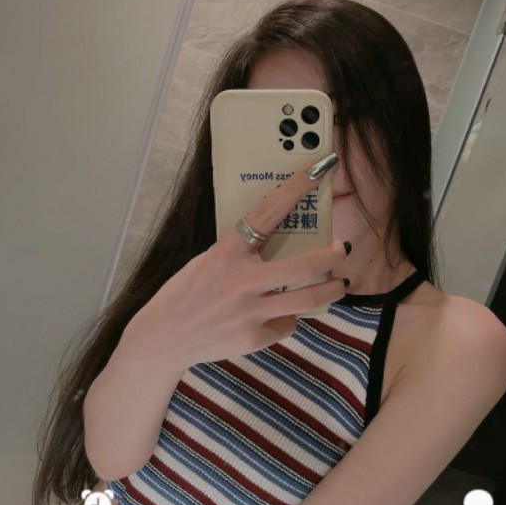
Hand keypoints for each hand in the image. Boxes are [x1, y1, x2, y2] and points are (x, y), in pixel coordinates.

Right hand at [128, 153, 347, 368]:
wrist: (164, 337)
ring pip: (308, 299)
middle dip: (331, 256)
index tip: (321, 167)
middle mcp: (241, 280)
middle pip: (304, 265)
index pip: (268, 212)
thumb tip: (278, 246)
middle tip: (342, 250)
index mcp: (227, 252)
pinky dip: (287, 320)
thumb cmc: (186, 294)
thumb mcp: (207, 262)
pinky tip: (278, 318)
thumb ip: (240, 255)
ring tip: (338, 285)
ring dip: (331, 291)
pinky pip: (286, 325)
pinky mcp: (253, 337)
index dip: (297, 187)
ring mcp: (250, 311)